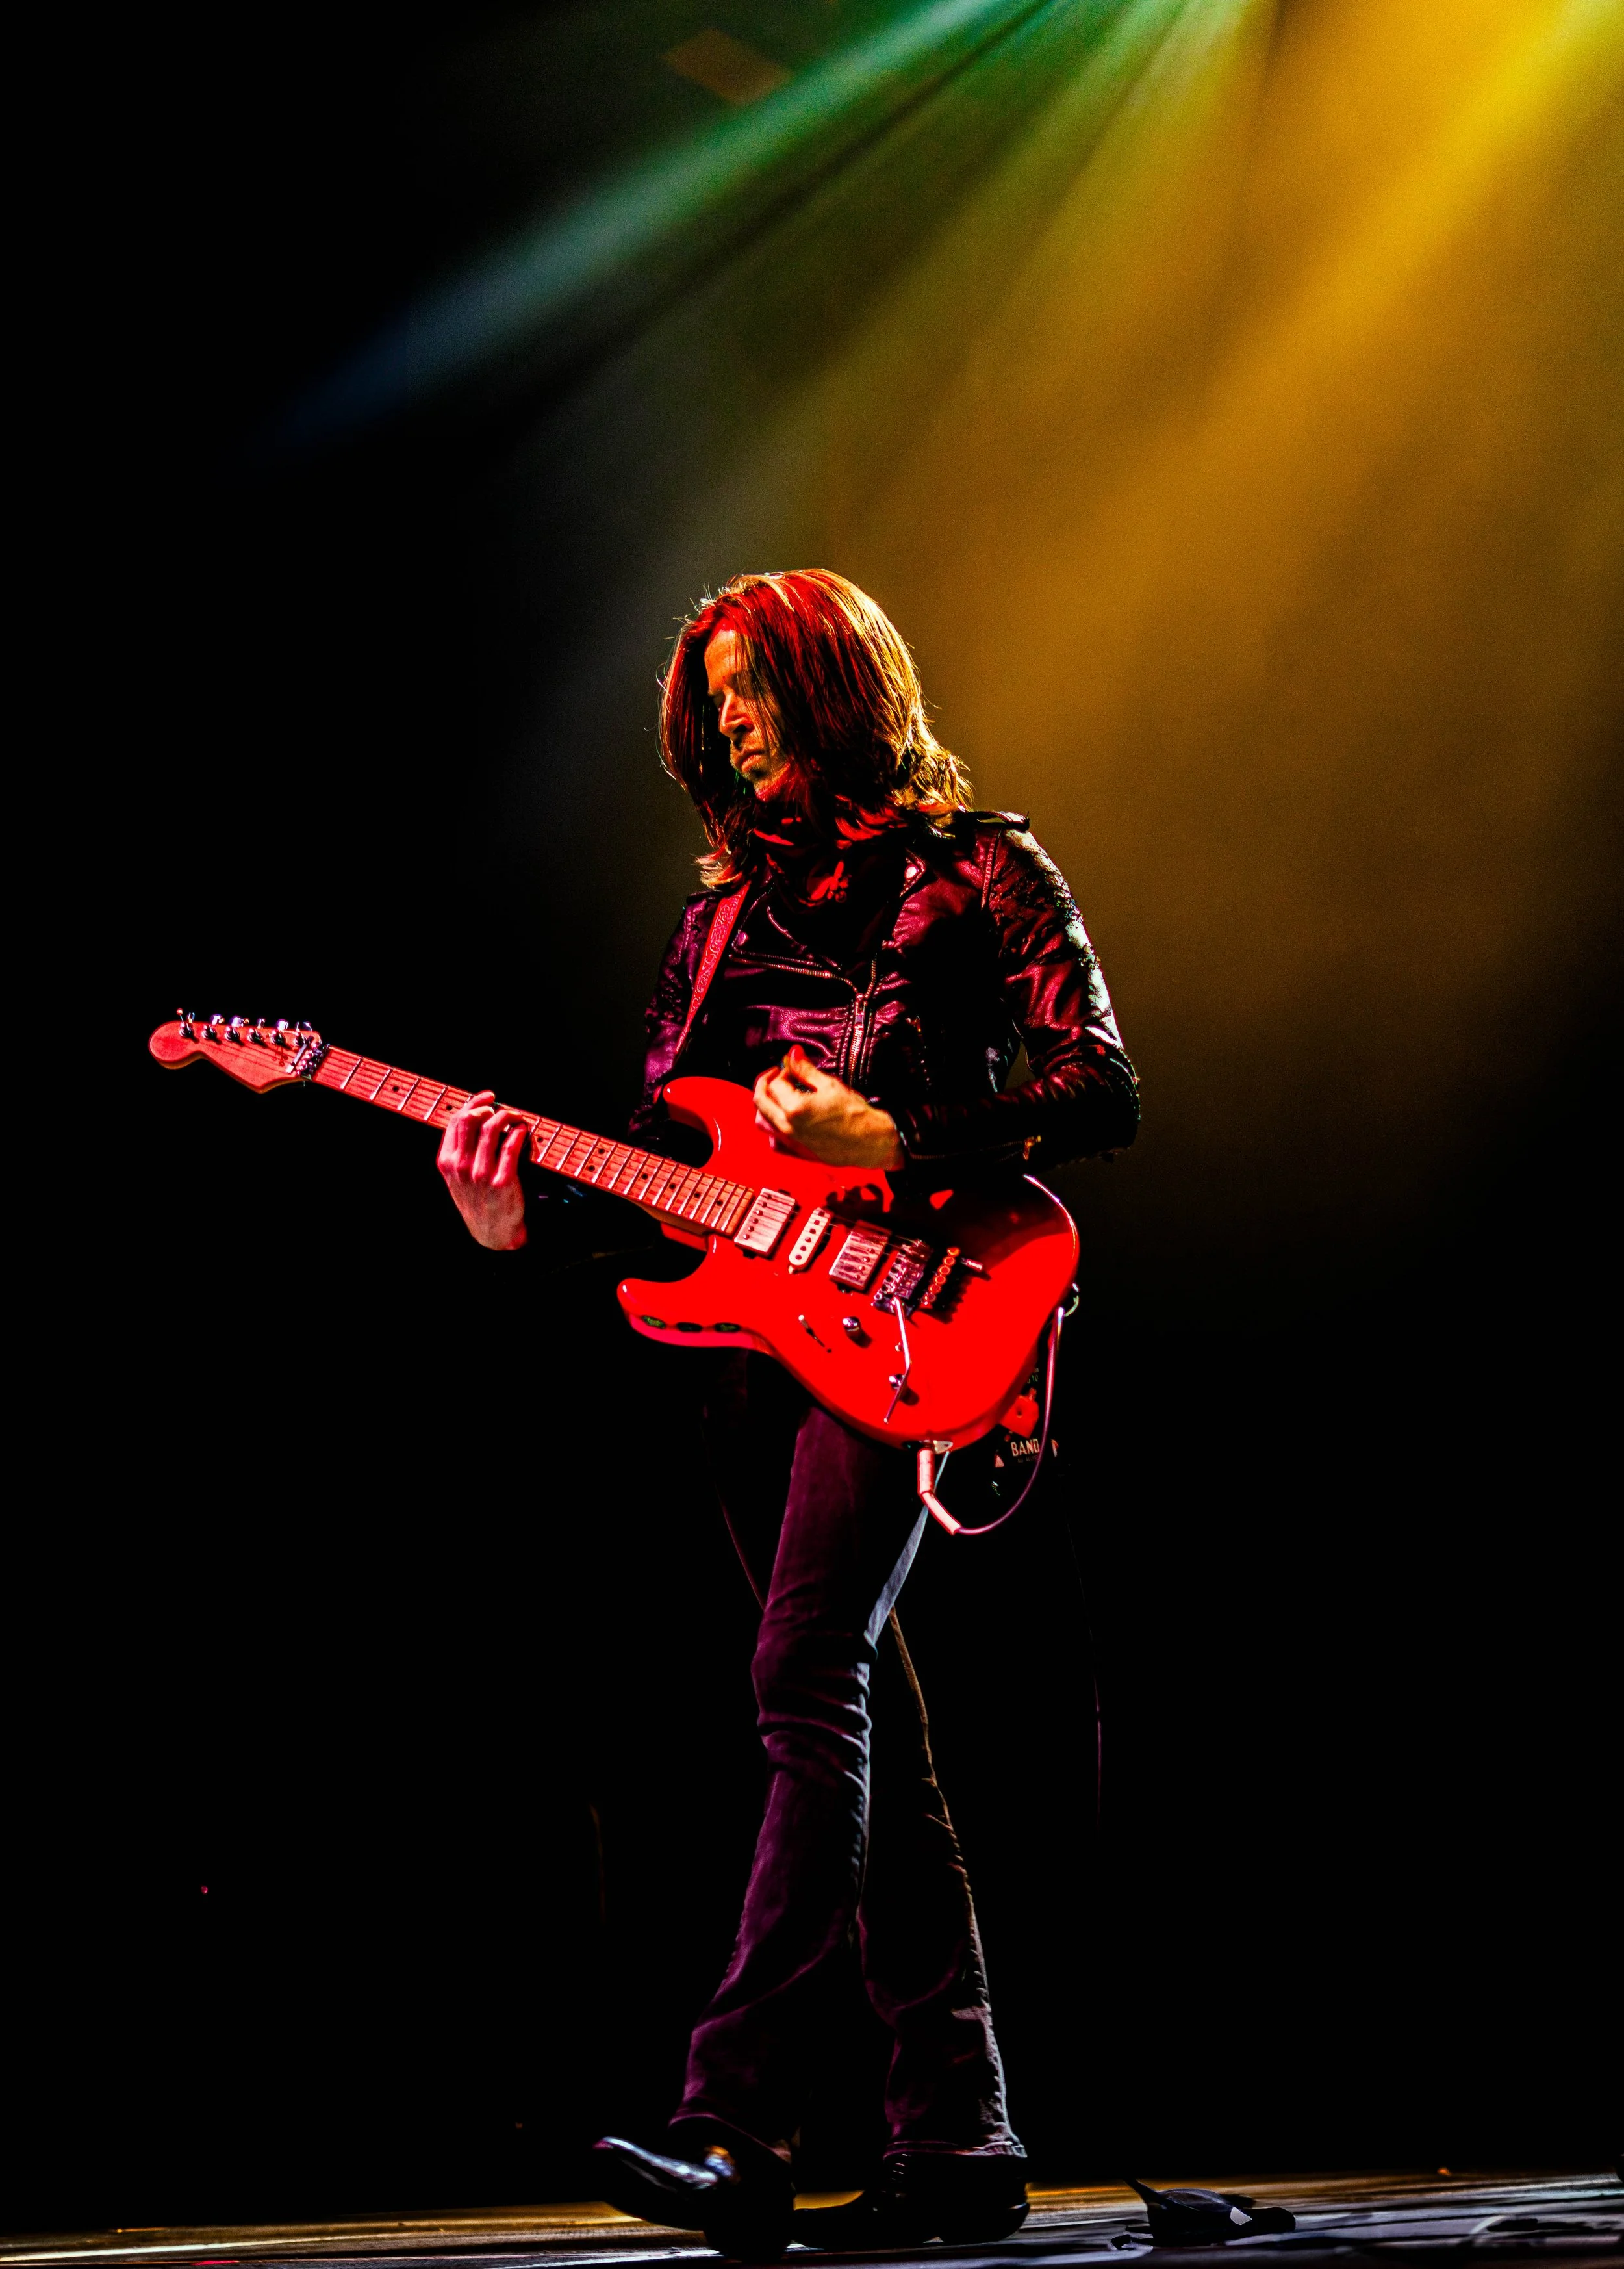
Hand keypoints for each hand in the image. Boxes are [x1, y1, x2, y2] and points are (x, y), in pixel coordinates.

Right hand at [438, 1090, 528, 1249]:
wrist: (491, 1232)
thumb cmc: (476, 1200)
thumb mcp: (456, 1177)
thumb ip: (458, 1150)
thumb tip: (473, 1115)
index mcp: (447, 1162)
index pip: (456, 1121)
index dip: (473, 1103)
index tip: (488, 1098)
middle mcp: (461, 1166)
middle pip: (471, 1119)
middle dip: (488, 1106)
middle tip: (502, 1106)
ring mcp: (481, 1174)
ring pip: (492, 1129)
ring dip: (508, 1116)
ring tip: (517, 1117)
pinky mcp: (502, 1181)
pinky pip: (511, 1146)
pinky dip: (519, 1133)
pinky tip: (523, 1131)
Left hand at [752, 1047, 903, 1167]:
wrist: (871, 1141)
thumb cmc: (855, 1114)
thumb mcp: (830, 1085)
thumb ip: (805, 1069)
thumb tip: (792, 1053)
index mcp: (794, 1109)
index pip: (775, 1083)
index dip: (783, 1070)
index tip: (794, 1066)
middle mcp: (787, 1127)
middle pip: (760, 1101)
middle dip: (765, 1082)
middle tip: (778, 1074)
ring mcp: (791, 1142)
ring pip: (761, 1121)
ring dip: (765, 1105)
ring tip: (778, 1095)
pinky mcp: (798, 1152)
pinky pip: (774, 1141)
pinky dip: (772, 1128)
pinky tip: (783, 1119)